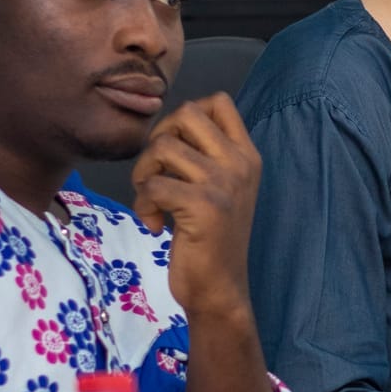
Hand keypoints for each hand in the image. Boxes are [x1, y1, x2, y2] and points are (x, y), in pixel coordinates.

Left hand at [132, 95, 261, 321]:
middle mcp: (240, 164)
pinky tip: (154, 225)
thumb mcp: (222, 189)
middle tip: (157, 174)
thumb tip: (168, 126)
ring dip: (144, 175)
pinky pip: (153, 186)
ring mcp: (224, 183)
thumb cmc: (212, 241)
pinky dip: (143, 205)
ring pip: (162, 147)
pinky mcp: (203, 206)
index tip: (176, 149)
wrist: (220, 289)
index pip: (218, 102)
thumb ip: (206, 156)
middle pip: (186, 114)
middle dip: (158, 140)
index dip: (184, 116)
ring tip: (152, 202)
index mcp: (247, 156)